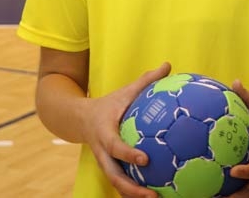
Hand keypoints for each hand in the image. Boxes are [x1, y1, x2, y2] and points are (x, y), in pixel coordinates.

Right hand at [83, 62, 171, 197]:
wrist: (80, 119)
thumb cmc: (110, 104)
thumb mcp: (125, 91)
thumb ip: (147, 80)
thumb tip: (169, 65)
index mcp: (104, 133)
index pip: (115, 147)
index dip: (128, 154)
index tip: (145, 160)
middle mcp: (102, 152)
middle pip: (113, 176)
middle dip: (131, 189)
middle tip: (152, 195)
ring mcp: (104, 163)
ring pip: (117, 184)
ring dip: (133, 195)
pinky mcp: (110, 169)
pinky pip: (122, 182)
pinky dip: (135, 191)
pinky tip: (157, 194)